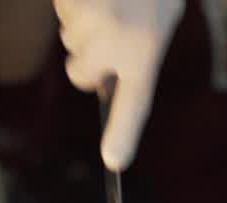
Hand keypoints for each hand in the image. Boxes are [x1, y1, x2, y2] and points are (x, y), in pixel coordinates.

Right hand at [53, 0, 182, 169]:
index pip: (135, 102)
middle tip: (114, 23)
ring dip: (83, 20)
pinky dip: (72, 0)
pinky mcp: (70, 3)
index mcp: (148, 45)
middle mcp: (116, 39)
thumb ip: (137, 48)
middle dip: (88, 57)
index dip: (124, 133)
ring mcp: (89, 20)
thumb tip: (102, 76)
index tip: (115, 161)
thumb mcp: (163, 12)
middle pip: (82, 74)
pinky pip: (62, 10)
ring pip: (70, 39)